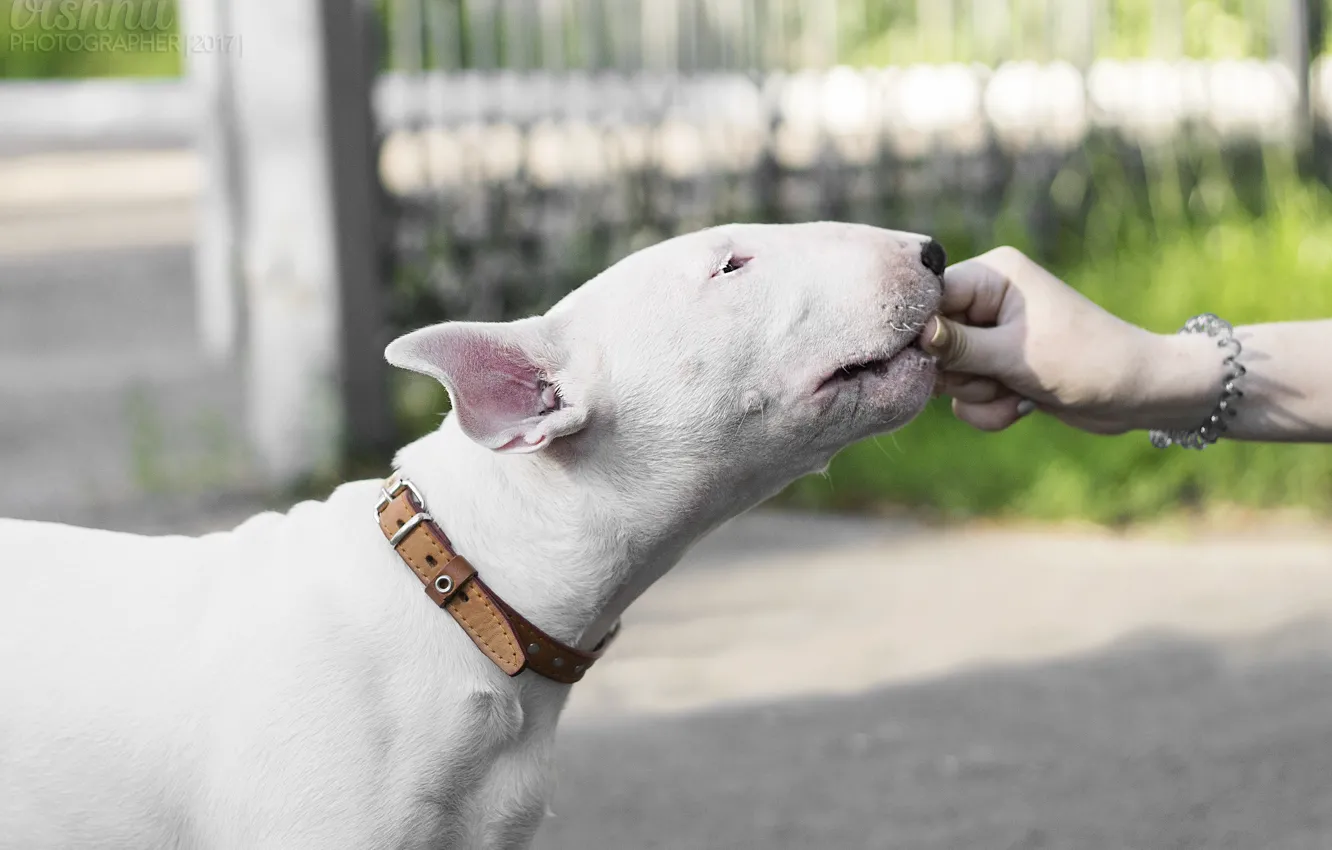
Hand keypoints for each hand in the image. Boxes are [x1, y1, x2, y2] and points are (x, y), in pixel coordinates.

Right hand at [920, 247, 1196, 434]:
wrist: (1139, 395)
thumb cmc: (1087, 362)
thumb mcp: (1015, 355)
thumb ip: (956, 346)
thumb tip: (914, 335)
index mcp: (994, 276)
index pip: (929, 295)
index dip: (921, 330)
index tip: (924, 360)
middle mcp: (989, 300)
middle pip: (932, 340)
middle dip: (960, 372)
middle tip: (994, 377)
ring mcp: (993, 336)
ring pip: (949, 374)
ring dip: (979, 395)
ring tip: (1018, 393)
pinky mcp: (1000, 368)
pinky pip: (967, 395)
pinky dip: (990, 409)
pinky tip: (1022, 406)